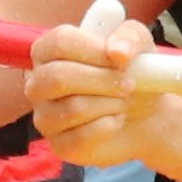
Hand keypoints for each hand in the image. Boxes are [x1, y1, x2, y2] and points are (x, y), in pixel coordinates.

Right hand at [29, 0, 174, 169]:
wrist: (143, 114)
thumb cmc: (131, 72)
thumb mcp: (138, 44)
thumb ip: (130, 37)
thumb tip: (118, 52)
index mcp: (48, 50)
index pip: (59, 42)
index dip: (93, 49)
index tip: (119, 58)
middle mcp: (38, 83)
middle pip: (59, 77)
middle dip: (103, 80)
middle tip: (129, 84)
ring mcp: (44, 116)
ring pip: (73, 108)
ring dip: (111, 104)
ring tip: (122, 101)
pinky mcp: (59, 145)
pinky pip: (81, 137)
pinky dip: (109, 126)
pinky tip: (115, 120)